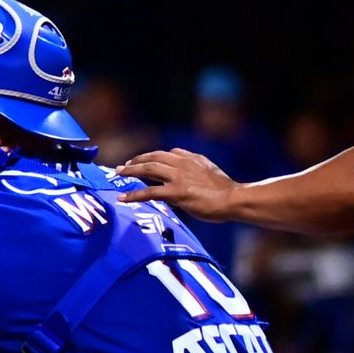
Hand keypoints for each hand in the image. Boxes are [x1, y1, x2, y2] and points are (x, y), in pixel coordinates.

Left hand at [114, 148, 239, 221]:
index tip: (144, 161)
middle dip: (136, 160)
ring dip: (130, 170)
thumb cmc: (226, 190)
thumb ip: (195, 168)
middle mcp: (182, 164)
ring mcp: (178, 177)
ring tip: (119, 174)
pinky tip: (123, 197)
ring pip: (147, 169)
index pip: (167, 154)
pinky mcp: (176, 192)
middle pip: (153, 158)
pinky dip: (134, 194)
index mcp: (191, 158)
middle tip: (123, 165)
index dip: (152, 157)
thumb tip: (183, 175)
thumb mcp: (210, 171)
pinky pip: (149, 192)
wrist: (234, 199)